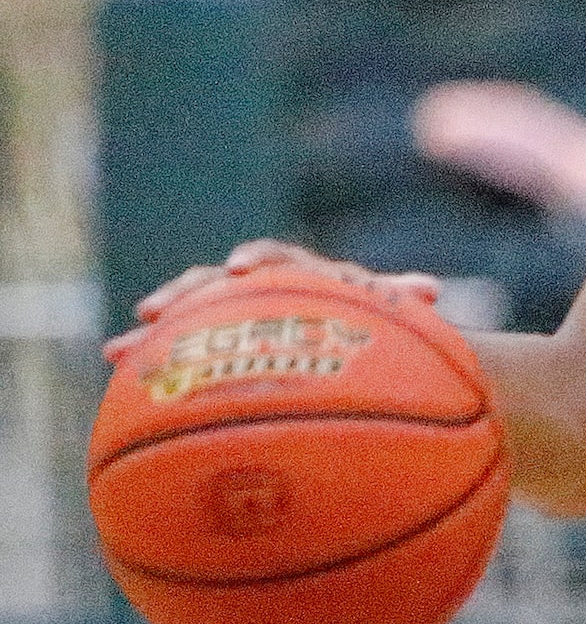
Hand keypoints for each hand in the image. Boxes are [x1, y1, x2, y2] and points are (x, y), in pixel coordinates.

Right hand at [103, 240, 440, 363]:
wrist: (355, 332)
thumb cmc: (374, 319)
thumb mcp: (383, 310)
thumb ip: (396, 294)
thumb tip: (432, 287)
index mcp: (298, 273)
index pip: (273, 258)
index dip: (255, 260)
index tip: (237, 269)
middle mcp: (259, 287)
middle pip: (213, 283)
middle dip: (184, 295)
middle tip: (154, 310)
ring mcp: (233, 311)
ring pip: (188, 313)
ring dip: (159, 329)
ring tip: (121, 349)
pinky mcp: (218, 338)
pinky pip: (179, 346)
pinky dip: (150, 355)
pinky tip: (115, 366)